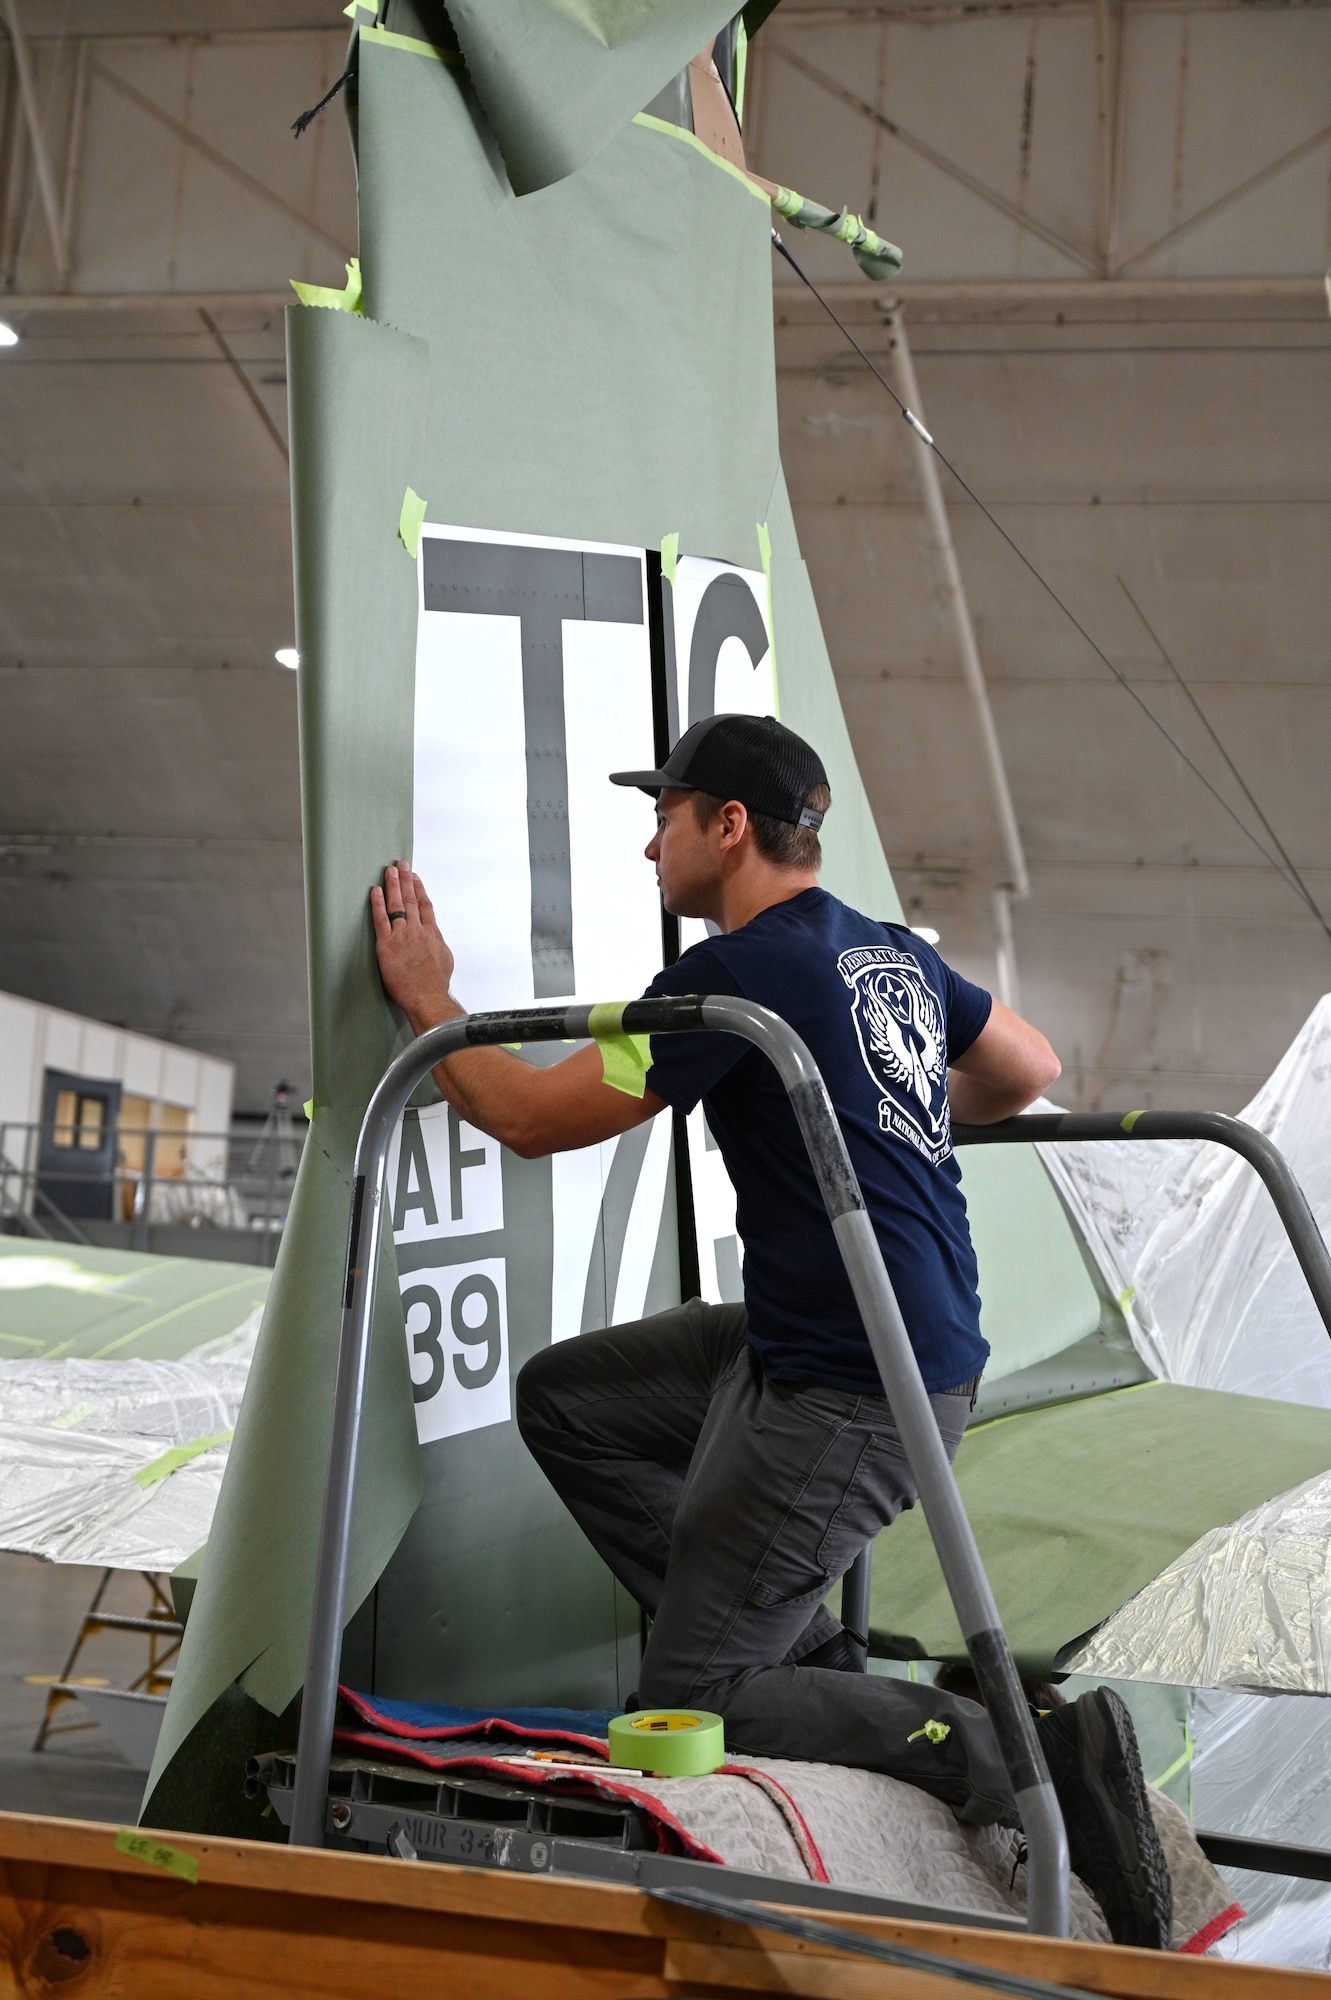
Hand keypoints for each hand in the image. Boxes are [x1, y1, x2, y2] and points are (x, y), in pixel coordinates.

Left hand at [370, 862, 458, 1032]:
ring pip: (397, 904)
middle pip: (411, 899)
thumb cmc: (435, 984)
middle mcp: (417, 930)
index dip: (419, 889)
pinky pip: (380, 919)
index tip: (415, 877)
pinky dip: (378, 903)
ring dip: (393, 885)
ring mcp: (402, 936)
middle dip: (406, 879)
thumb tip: (435, 941)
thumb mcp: (444, 959)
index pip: (425, 905)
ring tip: (390, 870)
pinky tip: (375, 891)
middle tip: (401, 864)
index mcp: (432, 934)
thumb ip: (438, 945)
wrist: (427, 997)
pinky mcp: (387, 945)